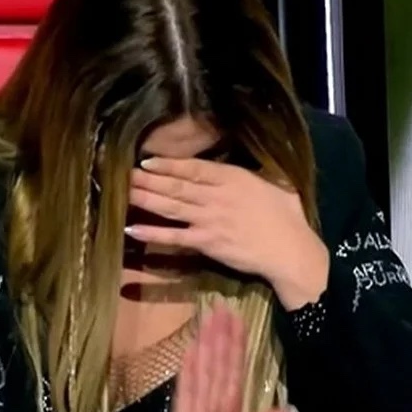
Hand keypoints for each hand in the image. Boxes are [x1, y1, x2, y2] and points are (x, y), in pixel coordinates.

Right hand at [124, 306, 299, 411]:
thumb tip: (294, 410)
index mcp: (227, 406)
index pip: (234, 369)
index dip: (236, 343)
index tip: (237, 317)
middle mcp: (211, 402)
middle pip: (218, 364)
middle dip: (220, 335)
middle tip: (221, 304)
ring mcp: (194, 410)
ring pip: (204, 372)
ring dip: (206, 345)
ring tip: (208, 318)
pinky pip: (188, 394)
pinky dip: (190, 372)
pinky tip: (192, 349)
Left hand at [126, 157, 329, 307]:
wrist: (289, 251)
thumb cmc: (287, 217)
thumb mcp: (276, 183)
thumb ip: (255, 172)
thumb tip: (244, 161)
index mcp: (233, 178)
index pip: (193, 168)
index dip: (168, 164)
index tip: (147, 160)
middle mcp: (216, 196)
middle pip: (175, 185)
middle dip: (148, 179)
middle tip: (122, 173)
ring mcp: (209, 220)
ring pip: (170, 207)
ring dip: (144, 199)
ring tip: (122, 192)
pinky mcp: (206, 243)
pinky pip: (173, 237)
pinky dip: (152, 233)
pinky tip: (132, 228)